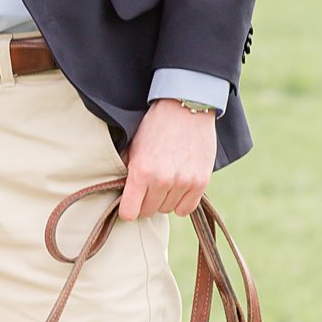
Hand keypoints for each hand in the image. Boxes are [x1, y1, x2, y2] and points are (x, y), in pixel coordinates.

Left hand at [118, 100, 215, 219]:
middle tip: (148, 185)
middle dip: (145, 201)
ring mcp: (183, 182)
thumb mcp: (133, 146)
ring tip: (165, 180)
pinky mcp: (201, 182)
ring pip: (167, 209)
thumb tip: (120, 192)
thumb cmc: (155, 126)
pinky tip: (178, 187)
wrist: (185, 108)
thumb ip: (126, 171)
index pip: (129, 213)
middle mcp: (162, 181)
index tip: (130, 203)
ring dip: (164, 199)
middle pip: (148, 212)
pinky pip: (186, 209)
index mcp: (141, 172)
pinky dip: (181, 202)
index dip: (128, 209)